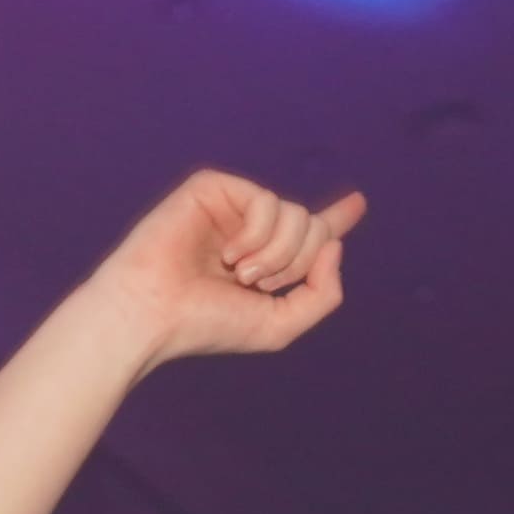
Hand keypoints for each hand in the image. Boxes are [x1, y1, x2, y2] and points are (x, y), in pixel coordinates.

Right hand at [79, 172, 363, 369]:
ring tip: (241, 274)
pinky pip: (265, 200)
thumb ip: (322, 293)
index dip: (335, 220)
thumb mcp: (280, 325)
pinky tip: (228, 255)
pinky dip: (256, 234)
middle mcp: (249, 230)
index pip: (308, 235)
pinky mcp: (211, 188)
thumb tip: (334, 245)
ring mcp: (230, 208)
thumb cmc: (207, 324)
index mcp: (263, 259)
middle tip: (259, 283)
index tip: (358, 203)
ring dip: (277, 254)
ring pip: (295, 213)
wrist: (154, 313)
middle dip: (298, 262)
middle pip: (313, 227)